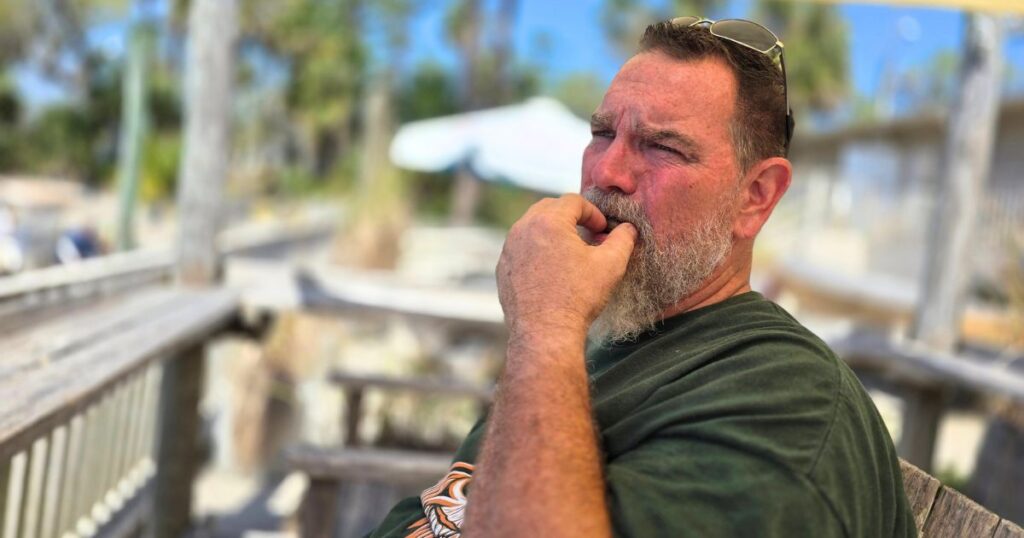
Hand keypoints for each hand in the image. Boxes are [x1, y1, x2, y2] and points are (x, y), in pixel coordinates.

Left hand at [496, 194, 636, 340]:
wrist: (545, 333)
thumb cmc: (578, 298)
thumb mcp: (611, 265)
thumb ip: (623, 239)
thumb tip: (628, 229)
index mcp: (548, 221)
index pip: (573, 201)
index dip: (593, 212)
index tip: (603, 229)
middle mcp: (523, 229)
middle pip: (548, 208)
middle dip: (570, 216)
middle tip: (587, 233)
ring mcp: (509, 249)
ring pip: (532, 227)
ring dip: (552, 232)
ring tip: (570, 251)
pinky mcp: (503, 269)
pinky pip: (521, 249)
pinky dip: (536, 250)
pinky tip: (551, 270)